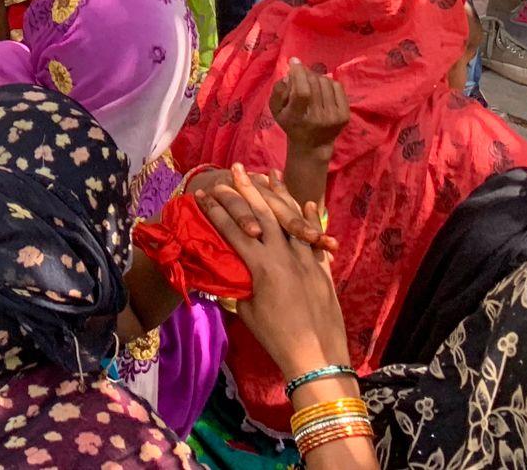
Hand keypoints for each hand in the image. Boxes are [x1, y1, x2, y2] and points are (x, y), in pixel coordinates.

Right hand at [193, 168, 351, 375]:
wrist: (317, 356)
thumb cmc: (275, 338)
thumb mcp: (248, 311)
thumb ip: (240, 285)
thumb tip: (232, 272)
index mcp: (260, 267)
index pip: (233, 230)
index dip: (216, 211)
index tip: (203, 194)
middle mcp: (283, 256)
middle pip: (262, 214)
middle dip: (247, 190)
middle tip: (237, 169)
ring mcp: (306, 260)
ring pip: (290, 219)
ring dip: (279, 195)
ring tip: (270, 175)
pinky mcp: (323, 268)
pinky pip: (313, 238)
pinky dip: (309, 219)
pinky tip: (307, 202)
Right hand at [270, 59, 349, 156]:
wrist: (313, 145)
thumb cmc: (291, 124)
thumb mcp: (276, 111)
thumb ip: (278, 91)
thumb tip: (290, 75)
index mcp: (298, 118)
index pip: (302, 92)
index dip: (298, 74)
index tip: (294, 62)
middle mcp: (319, 118)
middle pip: (314, 84)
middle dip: (306, 72)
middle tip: (300, 73)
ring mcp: (334, 117)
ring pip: (326, 82)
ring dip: (316, 77)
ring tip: (311, 83)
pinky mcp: (345, 115)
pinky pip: (337, 86)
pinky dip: (328, 82)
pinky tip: (322, 89)